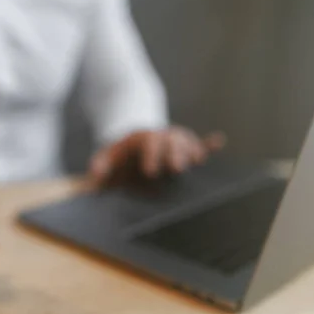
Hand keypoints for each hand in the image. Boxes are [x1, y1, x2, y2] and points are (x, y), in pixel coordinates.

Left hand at [90, 126, 225, 182]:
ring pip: (187, 141)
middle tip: (176, 169)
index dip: (150, 156)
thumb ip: (101, 166)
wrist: (133, 143)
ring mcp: (176, 141)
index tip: (150, 171)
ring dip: (192, 149)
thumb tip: (94, 177)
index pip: (148, 143)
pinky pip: (200, 144)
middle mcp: (162, 136)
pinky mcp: (187, 148)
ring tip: (197, 161)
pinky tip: (218, 141)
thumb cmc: (121, 156)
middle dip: (175, 154)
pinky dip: (209, 144)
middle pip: (172, 141)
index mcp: (143, 138)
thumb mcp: (108, 157)